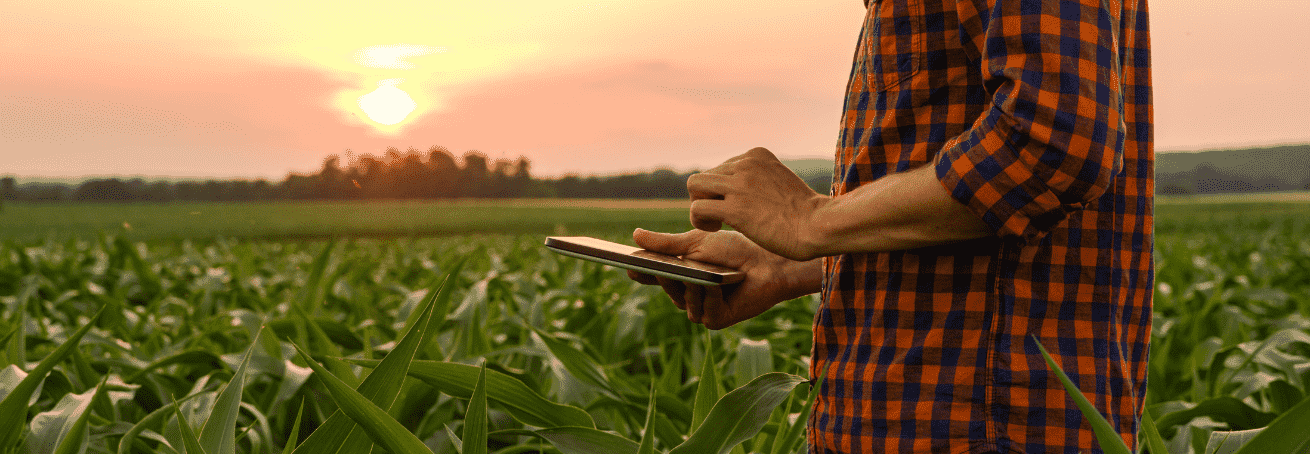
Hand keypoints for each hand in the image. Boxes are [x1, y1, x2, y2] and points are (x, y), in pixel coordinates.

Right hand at [625, 228, 820, 328]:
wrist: (769, 261)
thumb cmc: (735, 249)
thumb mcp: (696, 243)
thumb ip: (666, 244)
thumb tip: (634, 236)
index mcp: (682, 274)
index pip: (655, 276)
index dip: (642, 272)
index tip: (627, 264)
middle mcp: (689, 294)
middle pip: (667, 289)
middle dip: (667, 277)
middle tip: (659, 267)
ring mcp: (703, 308)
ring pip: (684, 302)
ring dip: (692, 286)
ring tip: (697, 273)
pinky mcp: (718, 320)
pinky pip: (704, 311)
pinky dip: (710, 296)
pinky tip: (719, 284)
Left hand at [687, 147, 829, 260]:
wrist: (818, 226)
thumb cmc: (804, 212)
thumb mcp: (779, 181)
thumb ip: (757, 179)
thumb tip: (734, 193)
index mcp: (757, 155)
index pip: (722, 167)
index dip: (723, 189)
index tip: (735, 205)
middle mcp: (746, 164)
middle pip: (705, 175)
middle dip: (707, 196)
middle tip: (720, 216)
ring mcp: (739, 185)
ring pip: (695, 186)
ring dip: (699, 205)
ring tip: (715, 222)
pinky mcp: (735, 209)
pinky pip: (698, 208)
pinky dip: (699, 221)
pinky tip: (716, 228)